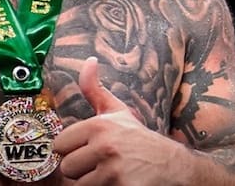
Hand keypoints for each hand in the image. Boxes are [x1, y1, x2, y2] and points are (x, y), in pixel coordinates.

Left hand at [53, 57, 185, 184]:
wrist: (175, 166)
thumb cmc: (140, 139)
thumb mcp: (118, 112)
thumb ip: (95, 90)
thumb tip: (89, 61)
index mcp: (98, 126)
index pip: (59, 145)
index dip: (71, 150)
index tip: (87, 150)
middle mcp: (104, 146)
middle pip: (67, 167)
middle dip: (80, 169)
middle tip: (100, 165)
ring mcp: (114, 171)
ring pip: (80, 185)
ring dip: (93, 183)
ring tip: (110, 175)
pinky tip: (119, 183)